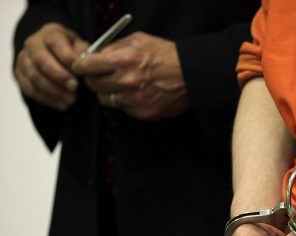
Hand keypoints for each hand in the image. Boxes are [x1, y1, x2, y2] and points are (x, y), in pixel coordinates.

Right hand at [14, 23, 87, 110]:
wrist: (54, 55)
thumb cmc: (72, 51)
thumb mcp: (82, 47)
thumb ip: (85, 55)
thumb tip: (87, 68)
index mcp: (50, 33)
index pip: (55, 42)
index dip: (67, 57)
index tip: (80, 71)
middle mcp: (33, 44)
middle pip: (41, 60)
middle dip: (59, 76)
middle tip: (75, 87)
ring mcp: (24, 59)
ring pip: (34, 76)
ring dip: (54, 91)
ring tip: (72, 100)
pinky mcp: (20, 75)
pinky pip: (30, 89)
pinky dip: (47, 99)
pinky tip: (62, 105)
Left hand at [72, 32, 189, 119]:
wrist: (191, 75)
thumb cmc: (167, 55)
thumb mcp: (139, 40)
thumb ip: (114, 47)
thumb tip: (95, 54)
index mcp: (124, 59)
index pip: (87, 66)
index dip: (82, 66)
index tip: (82, 67)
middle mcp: (127, 81)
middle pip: (93, 84)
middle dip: (95, 79)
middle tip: (103, 76)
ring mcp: (134, 99)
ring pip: (105, 99)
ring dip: (110, 92)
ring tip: (123, 85)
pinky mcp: (143, 112)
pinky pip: (123, 109)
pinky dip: (126, 102)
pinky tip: (138, 94)